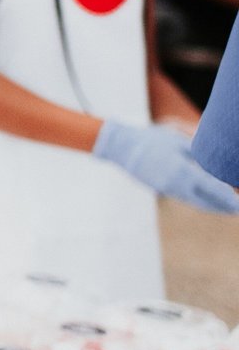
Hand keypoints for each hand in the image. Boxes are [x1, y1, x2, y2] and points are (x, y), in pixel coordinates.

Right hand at [93, 119, 238, 214]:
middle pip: (204, 201)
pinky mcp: (162, 189)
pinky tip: (207, 201)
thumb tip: (214, 162)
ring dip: (211, 206)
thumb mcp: (177, 140)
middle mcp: (175, 184)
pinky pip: (185, 199)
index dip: (226, 196)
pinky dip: (199, 201)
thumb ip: (197, 153)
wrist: (122, 147)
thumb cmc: (151, 139)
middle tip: (237, 210)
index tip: (237, 202)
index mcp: (181, 170)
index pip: (210, 187)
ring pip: (195, 202)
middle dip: (222, 207)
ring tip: (227, 209)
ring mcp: (167, 189)